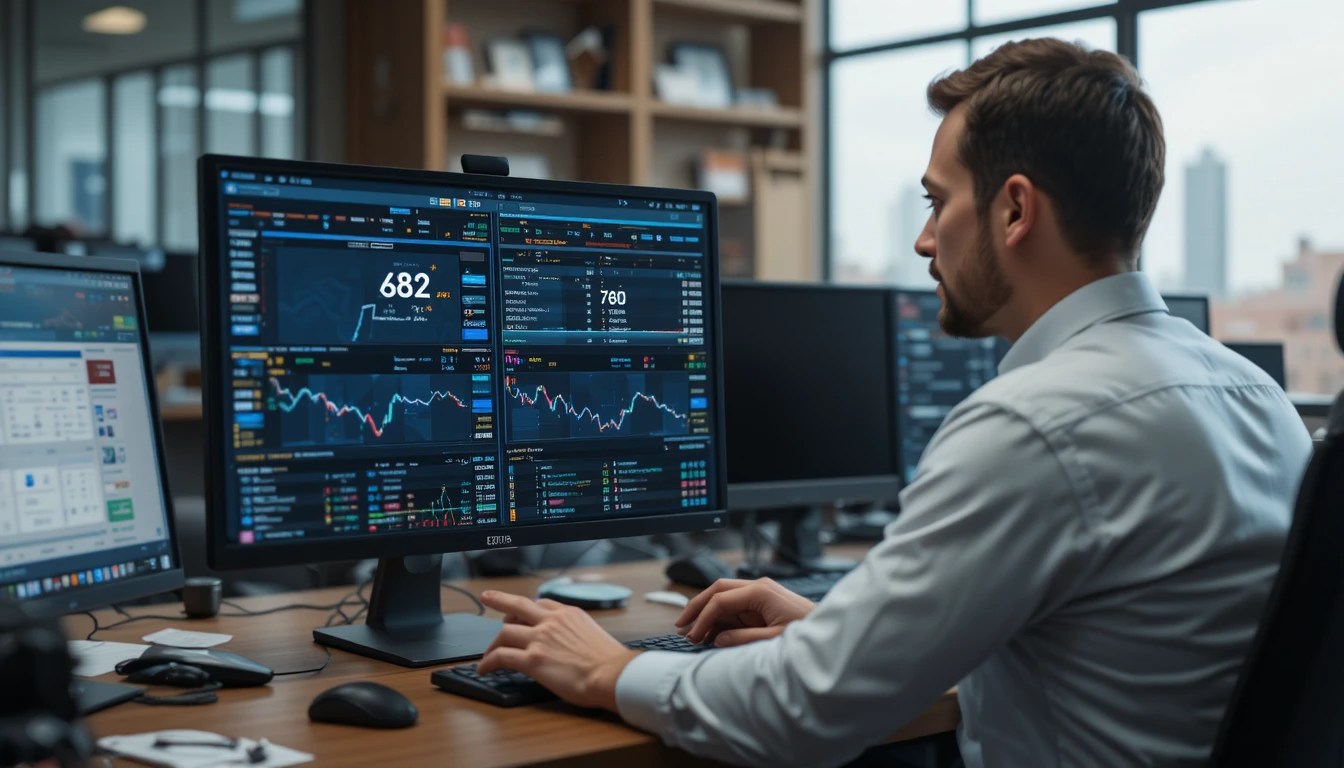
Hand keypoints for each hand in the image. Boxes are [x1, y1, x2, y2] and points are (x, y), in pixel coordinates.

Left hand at [477, 590, 637, 711]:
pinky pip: (501, 656)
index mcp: (568, 614)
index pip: (540, 603)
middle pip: (517, 605)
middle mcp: (551, 621)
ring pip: (504, 632)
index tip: (518, 611)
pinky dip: (488, 662)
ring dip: (492, 642)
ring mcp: (540, 639)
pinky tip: (484, 668)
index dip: (525, 608)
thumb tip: (571, 641)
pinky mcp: (532, 659)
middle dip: (499, 601)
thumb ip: (576, 631)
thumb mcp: (593, 633)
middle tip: (488, 599)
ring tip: (487, 654)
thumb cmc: (609, 661)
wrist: (612, 674)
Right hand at [675, 578, 814, 646]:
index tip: (692, 636)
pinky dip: (721, 618)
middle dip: (697, 607)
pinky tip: (712, 633)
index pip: (720, 600)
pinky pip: (735, 607)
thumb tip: (716, 639)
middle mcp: (758, 587)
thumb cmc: (808, 633)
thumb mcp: (774, 640)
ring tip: (693, 634)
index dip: (702, 618)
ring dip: (708, 614)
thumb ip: (743, 639)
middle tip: (680, 625)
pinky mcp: (763, 603)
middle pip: (717, 590)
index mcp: (760, 591)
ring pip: (724, 597)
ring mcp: (760, 594)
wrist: (831, 633)